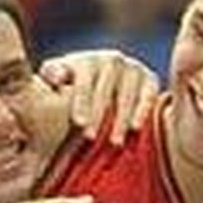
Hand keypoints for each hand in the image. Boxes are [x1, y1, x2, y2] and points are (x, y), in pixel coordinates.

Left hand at [40, 51, 159, 144]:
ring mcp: (133, 68)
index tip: (78, 122)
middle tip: (91, 138)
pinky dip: (142, 110)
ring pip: (127, 93)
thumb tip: (58, 78)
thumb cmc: (73, 92)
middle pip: (106, 87)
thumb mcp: (58, 82)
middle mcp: (112, 60)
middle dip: (98, 114)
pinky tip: (135, 129)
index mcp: (87, 60)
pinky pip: (148, 94)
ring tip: (113, 142)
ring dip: (120, 118)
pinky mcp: (150, 80)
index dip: (81, 100)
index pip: (84, 79)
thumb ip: (52, 77)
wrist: (104, 90)